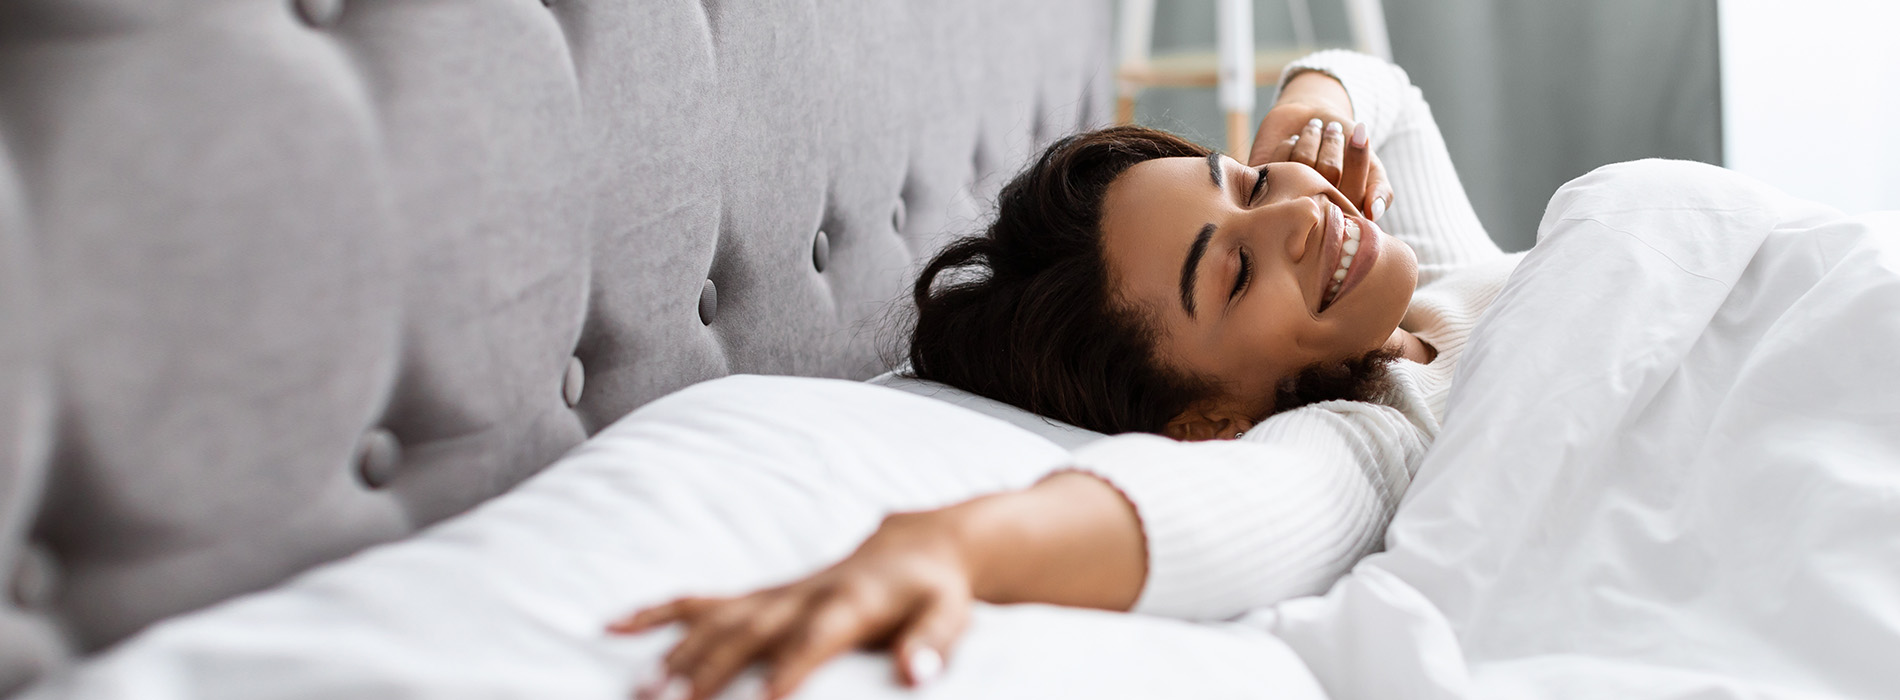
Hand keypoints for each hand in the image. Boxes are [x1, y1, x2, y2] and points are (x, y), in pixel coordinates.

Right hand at [609, 512, 972, 699]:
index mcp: (850, 601)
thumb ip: (933, 645)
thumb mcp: (949, 617)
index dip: (791, 665)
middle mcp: (802, 593)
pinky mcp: (757, 595)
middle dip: (712, 667)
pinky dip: (656, 611)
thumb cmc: (933, 594)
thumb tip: (918, 675)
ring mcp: (773, 593)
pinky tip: (613, 627)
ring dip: (677, 652)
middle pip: (750, 630)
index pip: (816, 635)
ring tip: (642, 691)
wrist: (916, 547)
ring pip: (715, 619)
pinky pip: (700, 600)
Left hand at [1248, 102, 1393, 221]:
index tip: (1359, 132)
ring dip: (1311, 138)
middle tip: (1332, 127)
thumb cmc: (1347, 148)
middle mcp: (1313, 216)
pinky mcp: (1259, 189)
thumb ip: (1379, 188)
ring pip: (1302, 165)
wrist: (1311, 120)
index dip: (1357, 158)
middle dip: (1332, 143)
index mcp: (1343, 218)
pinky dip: (1287, 144)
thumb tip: (1374, 213)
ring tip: (1314, 128)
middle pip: (1328, 174)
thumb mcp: (1372, 166)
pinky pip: (1276, 163)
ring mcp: (1285, 203)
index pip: (1354, 192)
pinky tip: (1291, 140)